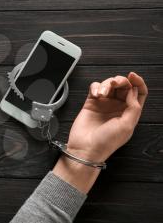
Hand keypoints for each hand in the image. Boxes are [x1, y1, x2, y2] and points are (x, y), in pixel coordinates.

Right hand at [53, 72, 147, 193]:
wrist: (86, 148)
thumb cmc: (106, 142)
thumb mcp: (127, 126)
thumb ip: (134, 107)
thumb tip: (133, 91)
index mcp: (129, 112)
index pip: (138, 93)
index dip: (137, 82)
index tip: (133, 76)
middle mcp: (117, 107)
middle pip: (123, 86)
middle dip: (120, 81)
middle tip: (114, 84)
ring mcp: (104, 104)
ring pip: (109, 84)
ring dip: (106, 84)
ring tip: (101, 93)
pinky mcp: (90, 103)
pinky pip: (94, 88)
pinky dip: (95, 87)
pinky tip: (95, 94)